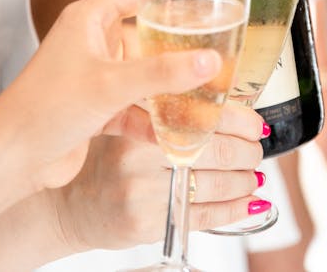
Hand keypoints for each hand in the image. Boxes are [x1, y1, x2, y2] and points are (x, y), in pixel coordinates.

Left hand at [0, 0, 226, 191]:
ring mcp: (97, 77)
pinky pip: (139, 107)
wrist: (9, 160)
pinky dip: (158, 118)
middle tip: (219, 45)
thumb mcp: (109, 85)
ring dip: (174, 86)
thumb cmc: (41, 109)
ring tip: (210, 91)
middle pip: (150, 32)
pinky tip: (181, 131)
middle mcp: (94, 43)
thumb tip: (208, 61)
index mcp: (89, 19)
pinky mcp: (99, 109)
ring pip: (147, 74)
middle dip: (183, 43)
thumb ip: (162, 73)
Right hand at [51, 103, 267, 250]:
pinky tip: (249, 201)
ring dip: (246, 180)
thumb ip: (168, 109)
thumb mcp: (127, 121)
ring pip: (217, 185)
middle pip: (218, 151)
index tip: (255, 123)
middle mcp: (139, 156)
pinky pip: (206, 216)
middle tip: (255, 150)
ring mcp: (144, 193)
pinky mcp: (150, 224)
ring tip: (252, 175)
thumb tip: (230, 102)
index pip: (204, 115)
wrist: (70, 206)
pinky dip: (236, 209)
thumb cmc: (106, 160)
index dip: (240, 119)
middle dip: (249, 151)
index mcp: (138, 121)